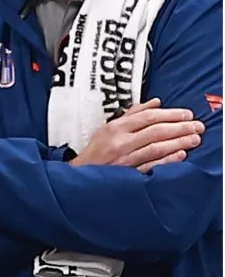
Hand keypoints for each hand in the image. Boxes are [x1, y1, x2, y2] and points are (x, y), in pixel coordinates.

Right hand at [70, 98, 203, 172]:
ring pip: (155, 148)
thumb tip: (155, 102)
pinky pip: (150, 166)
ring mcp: (124, 159)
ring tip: (194, 139)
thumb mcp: (109, 127)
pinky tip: (180, 155)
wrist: (79, 174)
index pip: (147, 117)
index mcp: (115, 128)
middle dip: (179, 127)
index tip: (187, 114)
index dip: (170, 114)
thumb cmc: (96, 150)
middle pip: (155, 131)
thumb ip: (133, 114)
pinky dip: (166, 160)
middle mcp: (120, 142)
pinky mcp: (128, 174)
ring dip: (177, 143)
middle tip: (197, 126)